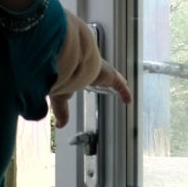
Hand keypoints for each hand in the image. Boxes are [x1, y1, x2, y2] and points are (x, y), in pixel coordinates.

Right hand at [48, 9, 132, 125]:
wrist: (70, 61)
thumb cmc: (61, 75)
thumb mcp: (59, 96)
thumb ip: (61, 110)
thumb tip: (59, 125)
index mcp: (77, 72)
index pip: (83, 76)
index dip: (84, 79)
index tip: (85, 83)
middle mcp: (91, 69)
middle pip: (100, 75)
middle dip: (104, 78)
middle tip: (107, 82)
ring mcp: (103, 72)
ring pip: (112, 78)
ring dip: (117, 83)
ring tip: (122, 86)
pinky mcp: (111, 76)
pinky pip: (120, 86)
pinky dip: (125, 93)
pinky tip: (128, 101)